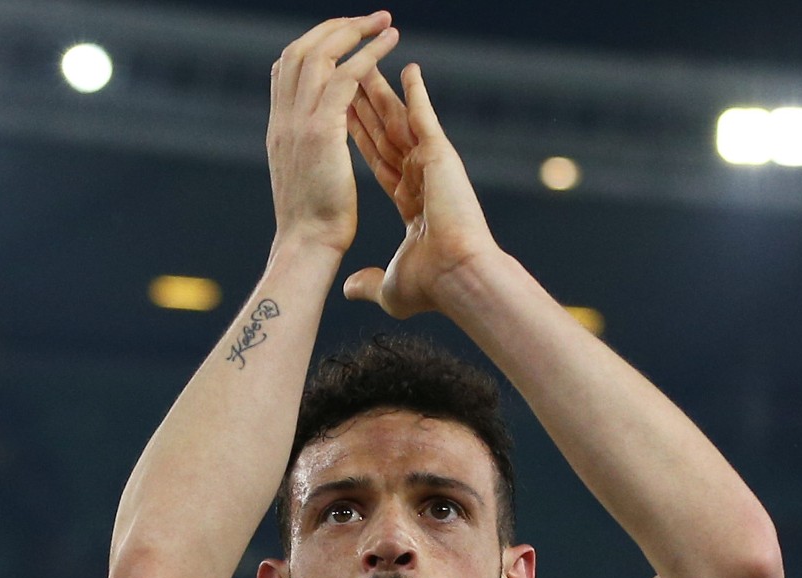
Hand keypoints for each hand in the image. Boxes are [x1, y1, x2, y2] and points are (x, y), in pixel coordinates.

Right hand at [267, 13, 398, 254]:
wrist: (306, 247)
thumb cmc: (311, 229)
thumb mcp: (301, 184)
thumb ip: (304, 161)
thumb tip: (313, 161)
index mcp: (279, 130)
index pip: (285, 69)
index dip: (313, 46)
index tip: (340, 38)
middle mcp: (283, 119)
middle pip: (300, 51)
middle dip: (335, 28)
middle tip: (368, 19)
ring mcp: (297, 121)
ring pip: (321, 55)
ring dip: (354, 32)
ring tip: (384, 22)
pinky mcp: (320, 129)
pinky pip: (345, 76)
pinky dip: (369, 54)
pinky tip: (390, 44)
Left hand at [344, 63, 499, 317]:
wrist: (458, 278)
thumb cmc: (433, 286)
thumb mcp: (390, 286)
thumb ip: (369, 283)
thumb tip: (349, 289)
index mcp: (410, 202)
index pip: (378, 161)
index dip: (360, 138)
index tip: (343, 117)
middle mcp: (421, 178)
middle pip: (386, 133)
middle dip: (366, 106)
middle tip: (349, 78)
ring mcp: (432, 165)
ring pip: (400, 120)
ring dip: (382, 93)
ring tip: (365, 64)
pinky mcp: (442, 156)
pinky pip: (424, 116)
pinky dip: (416, 92)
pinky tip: (408, 70)